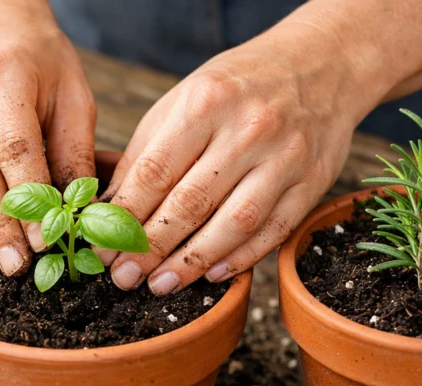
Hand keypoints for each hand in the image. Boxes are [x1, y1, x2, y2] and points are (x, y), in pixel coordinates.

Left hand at [98, 24, 380, 293]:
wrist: (321, 64)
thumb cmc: (238, 86)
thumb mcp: (184, 99)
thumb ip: (146, 152)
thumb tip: (110, 209)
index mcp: (206, 103)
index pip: (155, 172)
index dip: (124, 217)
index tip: (101, 248)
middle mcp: (249, 130)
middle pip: (191, 203)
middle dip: (151, 248)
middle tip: (123, 277)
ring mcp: (285, 158)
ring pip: (234, 224)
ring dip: (192, 263)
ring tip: (160, 285)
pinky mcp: (313, 182)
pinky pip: (273, 230)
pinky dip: (240, 258)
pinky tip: (210, 275)